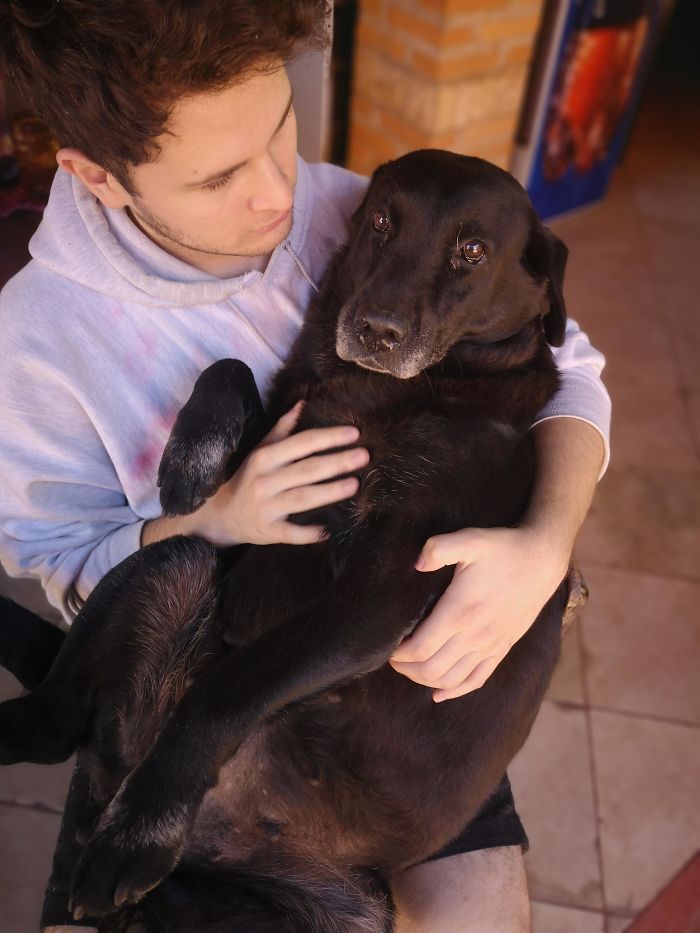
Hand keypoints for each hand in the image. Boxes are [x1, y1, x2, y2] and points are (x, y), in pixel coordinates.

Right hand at [185, 402, 368, 547]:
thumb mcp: (260, 451)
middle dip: (337, 462)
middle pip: (307, 470)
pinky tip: (329, 531)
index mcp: (264, 458)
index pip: (301, 443)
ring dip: (330, 492)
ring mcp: (266, 507)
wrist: (221, 514)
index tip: (354, 433)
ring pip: (303, 498)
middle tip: (364, 456)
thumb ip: (282, 429)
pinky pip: (292, 533)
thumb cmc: (248, 478)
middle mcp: (265, 481)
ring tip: (355, 485)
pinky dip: (309, 534)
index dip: (328, 437)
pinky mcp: (267, 531)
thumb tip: (303, 404)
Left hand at [389, 526, 568, 700]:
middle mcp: (475, 636)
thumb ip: (438, 549)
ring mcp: (490, 646)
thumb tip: (416, 564)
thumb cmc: (502, 548)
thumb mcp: (469, 539)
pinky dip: (454, 691)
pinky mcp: (502, 649)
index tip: (387, 646)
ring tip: (410, 668)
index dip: (399, 654)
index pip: (421, 649)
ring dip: (425, 680)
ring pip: (451, 680)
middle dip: (406, 669)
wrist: (541, 560)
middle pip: (431, 669)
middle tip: (392, 658)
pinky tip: (439, 694)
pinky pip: (476, 680)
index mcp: (460, 612)